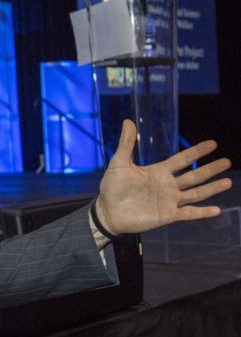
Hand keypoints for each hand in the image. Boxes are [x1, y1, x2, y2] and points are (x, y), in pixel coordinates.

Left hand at [96, 120, 231, 235]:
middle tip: (227, 161)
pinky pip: (188, 213)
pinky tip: (216, 209)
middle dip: (210, 169)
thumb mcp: (119, 163)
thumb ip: (126, 144)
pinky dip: (202, 212)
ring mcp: (169, 201)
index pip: (182, 159)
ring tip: (228, 181)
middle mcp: (168, 185)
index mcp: (159, 172)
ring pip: (196, 193)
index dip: (197, 152)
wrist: (107, 211)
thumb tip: (128, 121)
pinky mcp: (167, 215)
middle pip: (194, 176)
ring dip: (212, 188)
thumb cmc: (112, 187)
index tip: (213, 144)